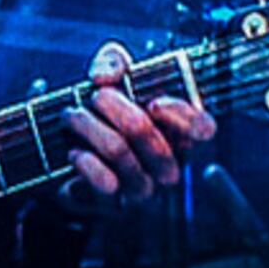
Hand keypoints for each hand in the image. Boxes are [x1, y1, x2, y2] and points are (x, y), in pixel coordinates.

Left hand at [57, 41, 215, 198]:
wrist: (65, 153)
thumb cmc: (101, 114)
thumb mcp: (108, 78)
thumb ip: (113, 62)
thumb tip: (110, 72)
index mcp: (179, 133)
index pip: (203, 128)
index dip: (182, 115)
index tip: (154, 102)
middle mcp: (167, 164)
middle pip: (150, 135)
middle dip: (116, 107)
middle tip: (96, 96)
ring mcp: (142, 188)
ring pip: (121, 153)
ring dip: (90, 127)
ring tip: (73, 115)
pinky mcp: (113, 205)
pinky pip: (105, 185)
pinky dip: (87, 163)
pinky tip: (75, 151)